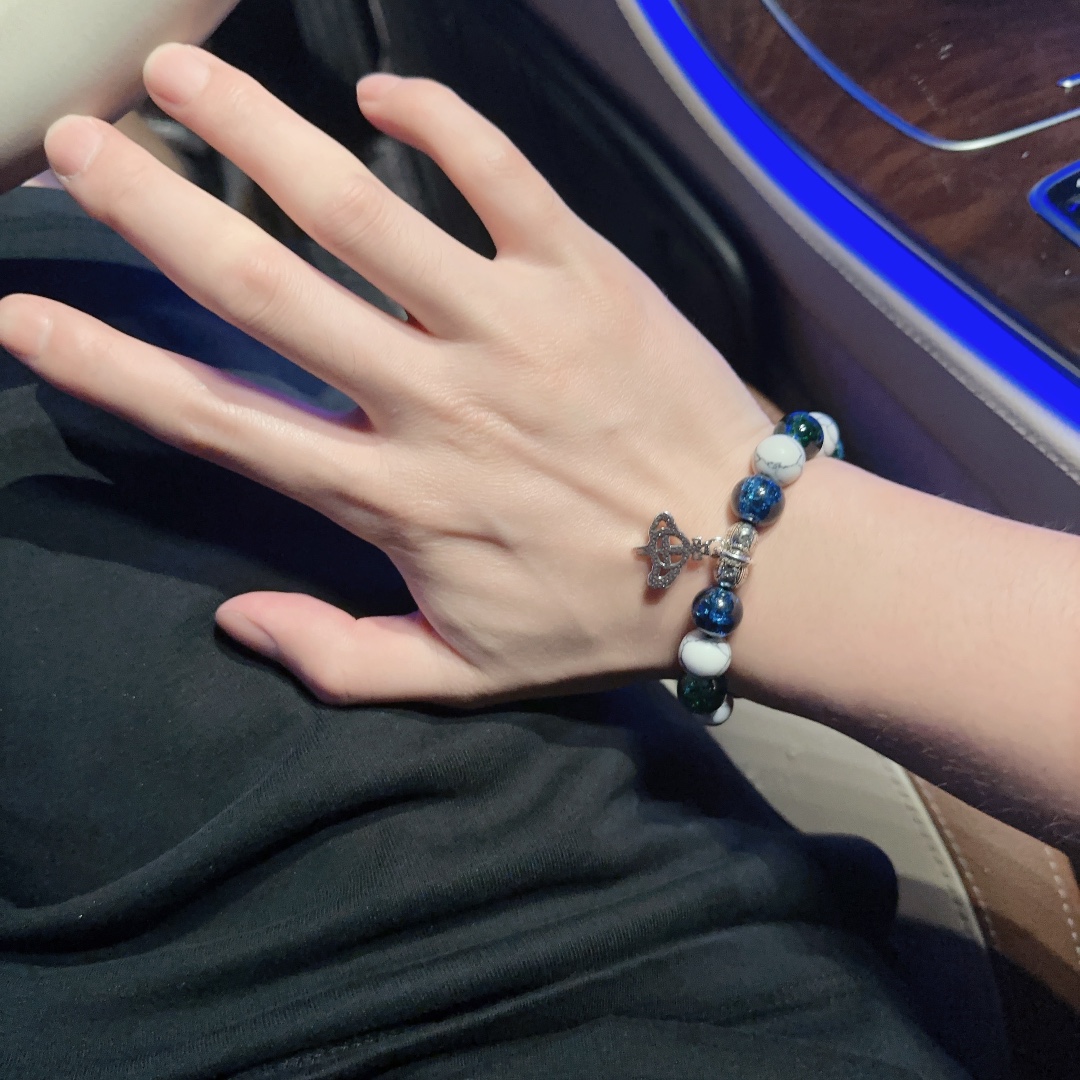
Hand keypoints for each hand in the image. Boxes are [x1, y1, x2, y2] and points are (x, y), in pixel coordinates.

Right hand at [0, 44, 771, 705]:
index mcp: (391, 496)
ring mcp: (509, 328)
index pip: (219, 421)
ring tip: (177, 74)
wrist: (749, 564)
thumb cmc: (604, 616)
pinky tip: (380, 90)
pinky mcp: (585, 277)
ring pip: (363, 211)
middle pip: (263, 291)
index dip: (110, 366)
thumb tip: (232, 620)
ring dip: (259, 135)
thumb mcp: (463, 673)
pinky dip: (440, 122)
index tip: (25, 315)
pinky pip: (502, 177)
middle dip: (153, 211)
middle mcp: (431, 400)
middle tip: (76, 146)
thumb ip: (340, 657)